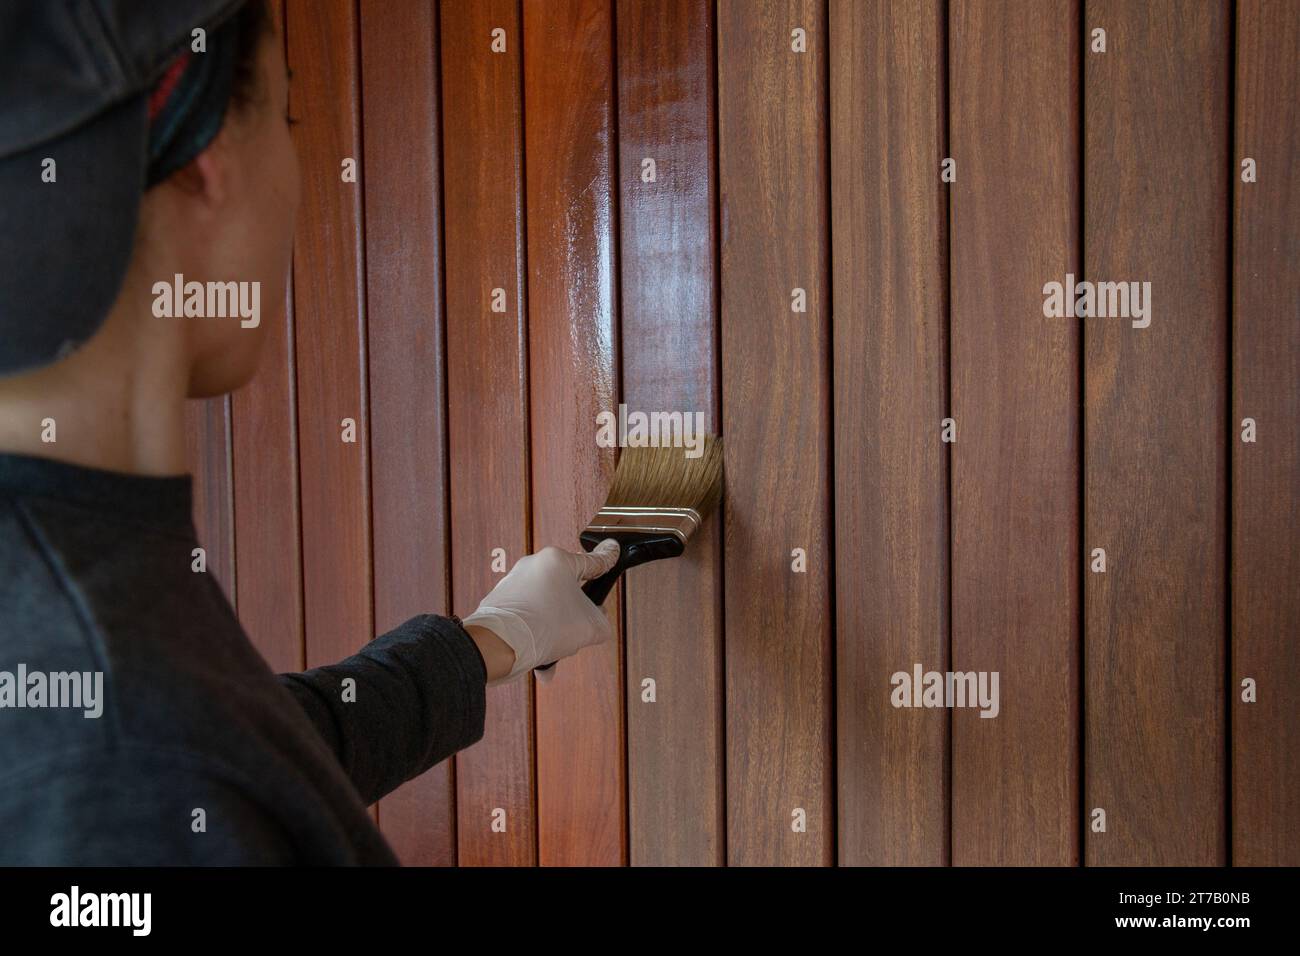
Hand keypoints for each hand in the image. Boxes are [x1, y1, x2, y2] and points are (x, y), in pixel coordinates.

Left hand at [461, 539, 619, 685]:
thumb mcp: (590, 628)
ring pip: (546, 607)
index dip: (608, 559)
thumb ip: (601, 621)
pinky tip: (538, 658)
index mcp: (557, 561)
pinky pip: (526, 617)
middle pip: (567, 590)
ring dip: (553, 630)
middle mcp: (533, 566)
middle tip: (578, 631)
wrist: (500, 644)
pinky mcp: (499, 600)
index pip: (592, 561)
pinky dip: (535, 635)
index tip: (612, 550)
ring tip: (553, 651)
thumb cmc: (544, 626)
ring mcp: (513, 583)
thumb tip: (597, 624)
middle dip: (573, 614)